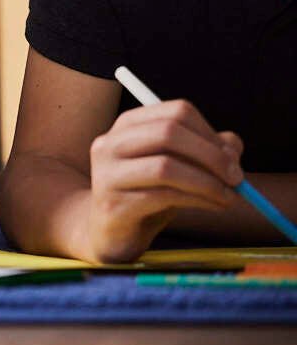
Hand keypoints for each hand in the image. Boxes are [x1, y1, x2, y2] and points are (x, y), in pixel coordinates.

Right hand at [86, 99, 243, 262]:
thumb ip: (205, 151)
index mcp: (128, 125)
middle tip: (237, 177)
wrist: (109, 232)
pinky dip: (198, 200)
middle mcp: (111, 143)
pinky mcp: (113, 204)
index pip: (175, 112)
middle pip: (168, 133)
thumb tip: (233, 145)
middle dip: (211, 155)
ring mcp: (108, 173)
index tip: (232, 157)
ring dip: (207, 182)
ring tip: (229, 197)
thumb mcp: (178, 167)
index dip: (209, 132)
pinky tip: (213, 206)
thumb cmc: (147, 194)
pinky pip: (163, 196)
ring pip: (166, 166)